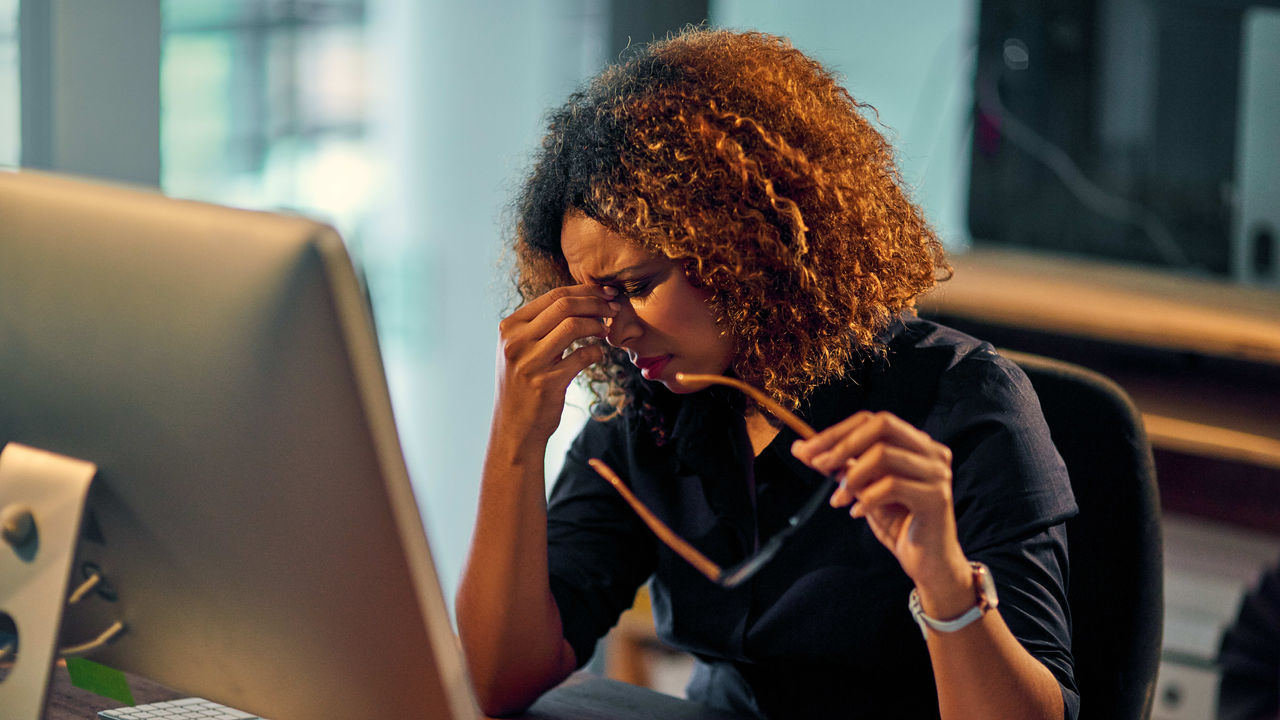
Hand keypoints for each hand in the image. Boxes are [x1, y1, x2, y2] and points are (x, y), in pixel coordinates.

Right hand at [492, 284, 619, 447]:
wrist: (514, 429)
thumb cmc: (524, 386)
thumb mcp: (521, 350)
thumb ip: (541, 326)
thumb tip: (580, 299)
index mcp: (510, 327)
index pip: (553, 295)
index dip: (585, 291)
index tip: (606, 294)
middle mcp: (515, 341)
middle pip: (564, 305)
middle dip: (596, 303)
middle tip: (614, 309)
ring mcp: (529, 362)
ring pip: (573, 326)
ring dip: (597, 325)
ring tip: (606, 330)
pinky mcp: (545, 383)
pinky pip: (582, 356)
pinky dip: (596, 352)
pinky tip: (599, 354)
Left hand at [791, 411, 972, 611]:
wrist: (928, 563)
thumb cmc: (898, 523)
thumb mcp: (862, 489)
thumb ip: (838, 466)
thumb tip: (800, 447)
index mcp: (916, 444)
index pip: (872, 420)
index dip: (837, 431)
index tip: (806, 449)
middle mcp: (931, 452)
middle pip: (882, 424)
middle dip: (843, 443)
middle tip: (818, 466)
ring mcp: (937, 473)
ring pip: (883, 454)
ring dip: (852, 476)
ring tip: (838, 499)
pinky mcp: (936, 497)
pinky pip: (891, 486)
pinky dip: (866, 498)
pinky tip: (856, 512)